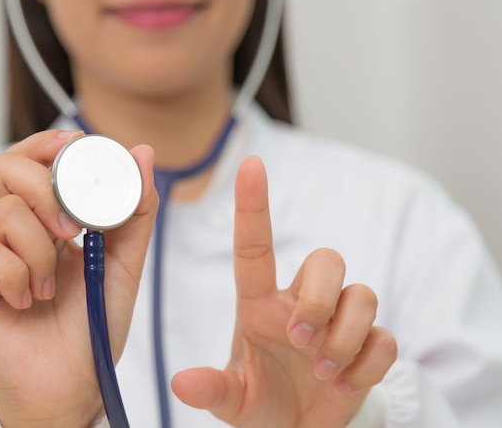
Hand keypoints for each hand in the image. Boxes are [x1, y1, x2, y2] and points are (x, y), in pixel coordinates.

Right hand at [0, 130, 157, 426]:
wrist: (75, 380)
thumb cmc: (93, 321)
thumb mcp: (124, 261)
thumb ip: (134, 211)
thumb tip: (142, 153)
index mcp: (44, 219)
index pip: (31, 161)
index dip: (47, 144)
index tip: (75, 144)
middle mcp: (9, 230)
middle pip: (6, 168)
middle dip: (47, 190)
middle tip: (73, 229)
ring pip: (3, 213)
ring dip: (41, 252)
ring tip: (51, 287)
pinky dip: (17, 276)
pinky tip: (27, 302)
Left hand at [171, 156, 396, 426]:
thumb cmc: (263, 404)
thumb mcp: (233, 401)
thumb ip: (212, 389)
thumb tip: (183, 383)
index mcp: (260, 306)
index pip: (255, 248)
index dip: (254, 206)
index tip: (251, 164)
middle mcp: (301, 304)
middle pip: (327, 260)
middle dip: (319, 297)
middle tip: (300, 340)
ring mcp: (337, 323)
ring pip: (362, 295)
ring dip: (343, 337)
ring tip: (322, 372)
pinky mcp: (368, 347)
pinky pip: (384, 338)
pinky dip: (366, 365)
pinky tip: (344, 384)